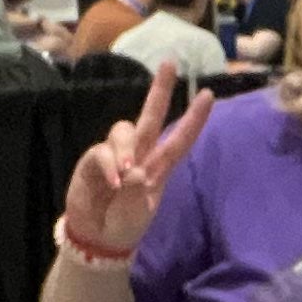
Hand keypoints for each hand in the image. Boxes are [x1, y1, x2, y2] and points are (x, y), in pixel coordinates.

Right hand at [65, 63, 210, 254]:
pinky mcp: (93, 161)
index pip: (180, 139)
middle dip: (160, 90)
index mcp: (159, 166)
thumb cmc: (124, 224)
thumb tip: (134, 172)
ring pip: (123, 130)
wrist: (96, 238)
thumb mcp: (137, 214)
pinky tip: (112, 181)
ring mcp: (116, 155)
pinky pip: (101, 152)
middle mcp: (140, 155)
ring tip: (128, 170)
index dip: (194, 119)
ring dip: (125, 147)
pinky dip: (108, 165)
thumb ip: (136, 194)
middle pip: (151, 116)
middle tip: (170, 63)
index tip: (208, 95)